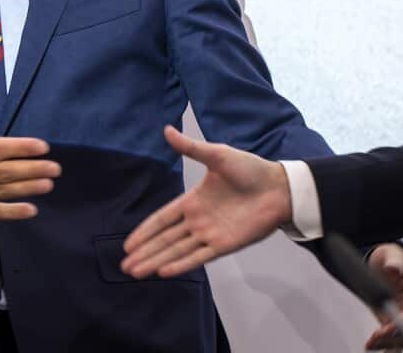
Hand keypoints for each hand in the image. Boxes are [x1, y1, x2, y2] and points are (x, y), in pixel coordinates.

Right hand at [120, 125, 290, 278]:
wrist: (279, 187)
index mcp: (193, 200)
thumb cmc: (250, 169)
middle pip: (165, 239)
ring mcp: (210, 234)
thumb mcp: (217, 155)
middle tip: (124, 265)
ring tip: (136, 272)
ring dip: (156, 261)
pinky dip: (181, 264)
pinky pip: (198, 257)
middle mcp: (198, 220)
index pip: (162, 219)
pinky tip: (163, 272)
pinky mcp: (224, 245)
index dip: (145, 231)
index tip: (127, 243)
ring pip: (176, 250)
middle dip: (144, 252)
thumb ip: (191, 147)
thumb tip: (166, 130)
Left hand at [364, 242, 402, 350]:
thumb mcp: (392, 256)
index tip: (388, 328)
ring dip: (386, 344)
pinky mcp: (393, 323)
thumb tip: (393, 268)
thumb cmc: (392, 260)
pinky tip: (371, 346)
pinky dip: (383, 345)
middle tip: (374, 337)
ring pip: (400, 339)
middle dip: (392, 336)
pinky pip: (392, 340)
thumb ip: (394, 261)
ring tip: (370, 344)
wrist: (384, 266)